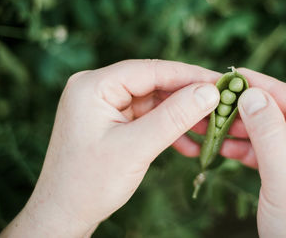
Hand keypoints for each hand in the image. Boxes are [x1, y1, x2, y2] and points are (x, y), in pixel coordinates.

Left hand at [0, 60, 220, 237]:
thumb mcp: (136, 148)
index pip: (150, 70)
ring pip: (154, 102)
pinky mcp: (112, 121)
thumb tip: (210, 93)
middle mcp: (97, 88)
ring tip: (210, 129)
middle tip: (221, 106)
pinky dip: (168, 129)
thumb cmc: (90, 183)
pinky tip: (190, 144)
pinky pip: (147, 118)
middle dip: (187, 98)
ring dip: (181, 116)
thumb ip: (174, 117)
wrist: (64, 214)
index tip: (221, 82)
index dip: (188, 75)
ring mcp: (104, 105)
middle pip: (153, 84)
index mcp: (93, 86)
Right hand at [234, 69, 285, 236]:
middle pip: (285, 118)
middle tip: (222, 97)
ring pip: (272, 134)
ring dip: (244, 129)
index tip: (238, 75)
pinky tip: (222, 145)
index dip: (270, 88)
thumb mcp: (285, 181)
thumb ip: (269, 136)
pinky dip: (244, 149)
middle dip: (252, 109)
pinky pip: (265, 153)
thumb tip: (252, 95)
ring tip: (216, 121)